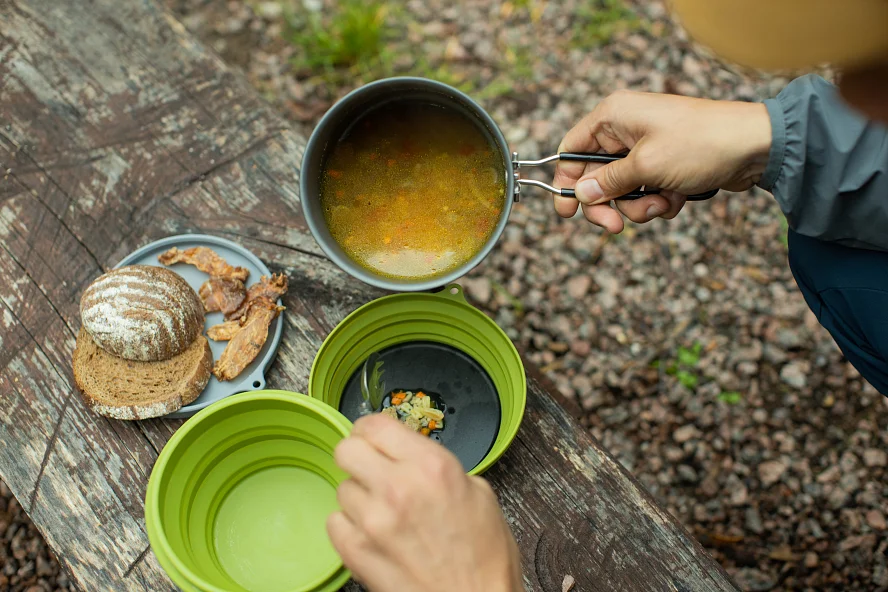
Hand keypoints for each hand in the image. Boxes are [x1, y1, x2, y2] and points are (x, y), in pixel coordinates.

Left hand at [328, 414, 522, 591]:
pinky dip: (349, 526)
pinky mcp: (356, 552)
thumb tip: (414, 458)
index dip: (371, 429)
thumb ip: (441, 468)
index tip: (373, 437)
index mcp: (432, 466)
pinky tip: (373, 535)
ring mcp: (373, 521)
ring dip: (359, 497)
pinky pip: (335, 522)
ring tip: (383, 513)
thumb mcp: (480, 494)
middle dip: (357, 456)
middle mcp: (398, 487)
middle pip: (346, 449)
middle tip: (371, 469)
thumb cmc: (484, 559)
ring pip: (342, 488)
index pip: (376, 425)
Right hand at [553, 90, 771, 232]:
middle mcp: (625, 129)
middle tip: (615, 227)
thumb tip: (581, 194)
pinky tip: (679, 197)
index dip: (565, 183)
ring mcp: (646, 147)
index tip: (567, 214)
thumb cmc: (701, 144)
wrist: (756, 146)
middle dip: (609, 203)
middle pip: (595, 177)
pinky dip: (659, 201)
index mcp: (613, 116)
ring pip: (622, 190)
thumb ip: (608, 182)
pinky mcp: (665, 164)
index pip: (571, 151)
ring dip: (639, 205)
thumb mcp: (646, 166)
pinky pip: (646, 191)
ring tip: (663, 202)